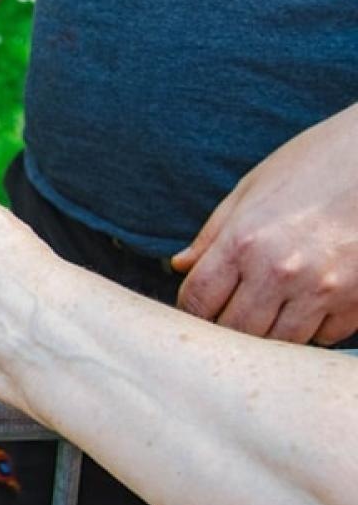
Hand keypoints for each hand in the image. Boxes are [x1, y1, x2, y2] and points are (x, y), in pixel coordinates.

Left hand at [173, 105, 357, 344]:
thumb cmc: (315, 163)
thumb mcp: (253, 188)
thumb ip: (213, 233)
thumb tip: (180, 266)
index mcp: (244, 241)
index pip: (197, 301)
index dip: (192, 309)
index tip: (199, 305)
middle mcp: (280, 271)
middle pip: (236, 330)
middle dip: (227, 325)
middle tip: (233, 309)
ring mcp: (323, 290)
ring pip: (280, 341)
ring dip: (269, 331)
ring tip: (272, 306)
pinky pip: (323, 337)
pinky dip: (312, 328)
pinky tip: (311, 302)